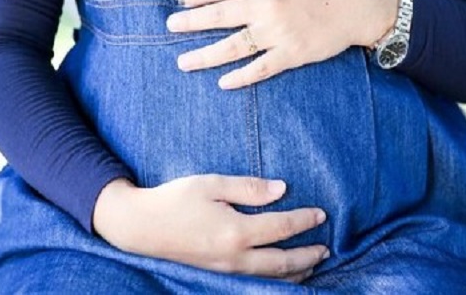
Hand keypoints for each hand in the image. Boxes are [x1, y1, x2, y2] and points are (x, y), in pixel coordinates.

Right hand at [93, 175, 328, 282]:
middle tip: (326, 248)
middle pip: (282, 261)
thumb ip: (249, 187)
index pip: (281, 228)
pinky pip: (254, 281)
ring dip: (295, 272)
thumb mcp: (211, 184)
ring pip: (270, 277)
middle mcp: (234, 257)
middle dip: (308, 256)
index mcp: (235, 231)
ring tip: (312, 264)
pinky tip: (280, 273)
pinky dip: (274, 279)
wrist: (139, 226)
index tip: (321, 214)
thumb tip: (282, 189)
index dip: (304, 221)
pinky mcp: (216, 274)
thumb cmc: (174, 199)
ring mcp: (225, 270)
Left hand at [165, 0, 397, 88]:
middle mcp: (266, 5)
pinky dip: (241, 77)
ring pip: (233, 47)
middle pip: (219, 17)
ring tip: (183, 62)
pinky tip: (222, 83)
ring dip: (204, 55)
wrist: (360, 1)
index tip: (182, 2)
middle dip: (190, 23)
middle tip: (170, 28)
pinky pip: (260, 68)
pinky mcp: (292, 54)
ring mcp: (278, 32)